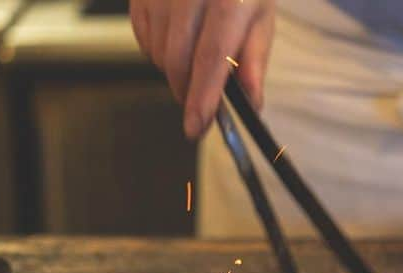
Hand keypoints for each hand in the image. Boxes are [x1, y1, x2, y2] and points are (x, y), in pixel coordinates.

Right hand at [130, 0, 275, 138]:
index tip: (196, 127)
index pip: (212, 56)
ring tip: (194, 61)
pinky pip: (142, 35)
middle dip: (186, 92)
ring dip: (174, 71)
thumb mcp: (260, 16)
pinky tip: (177, 41)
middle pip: (178, 58)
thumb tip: (252, 104)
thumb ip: (254, 60)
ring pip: (158, 51)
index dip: (203, 97)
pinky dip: (157, 50)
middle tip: (198, 107)